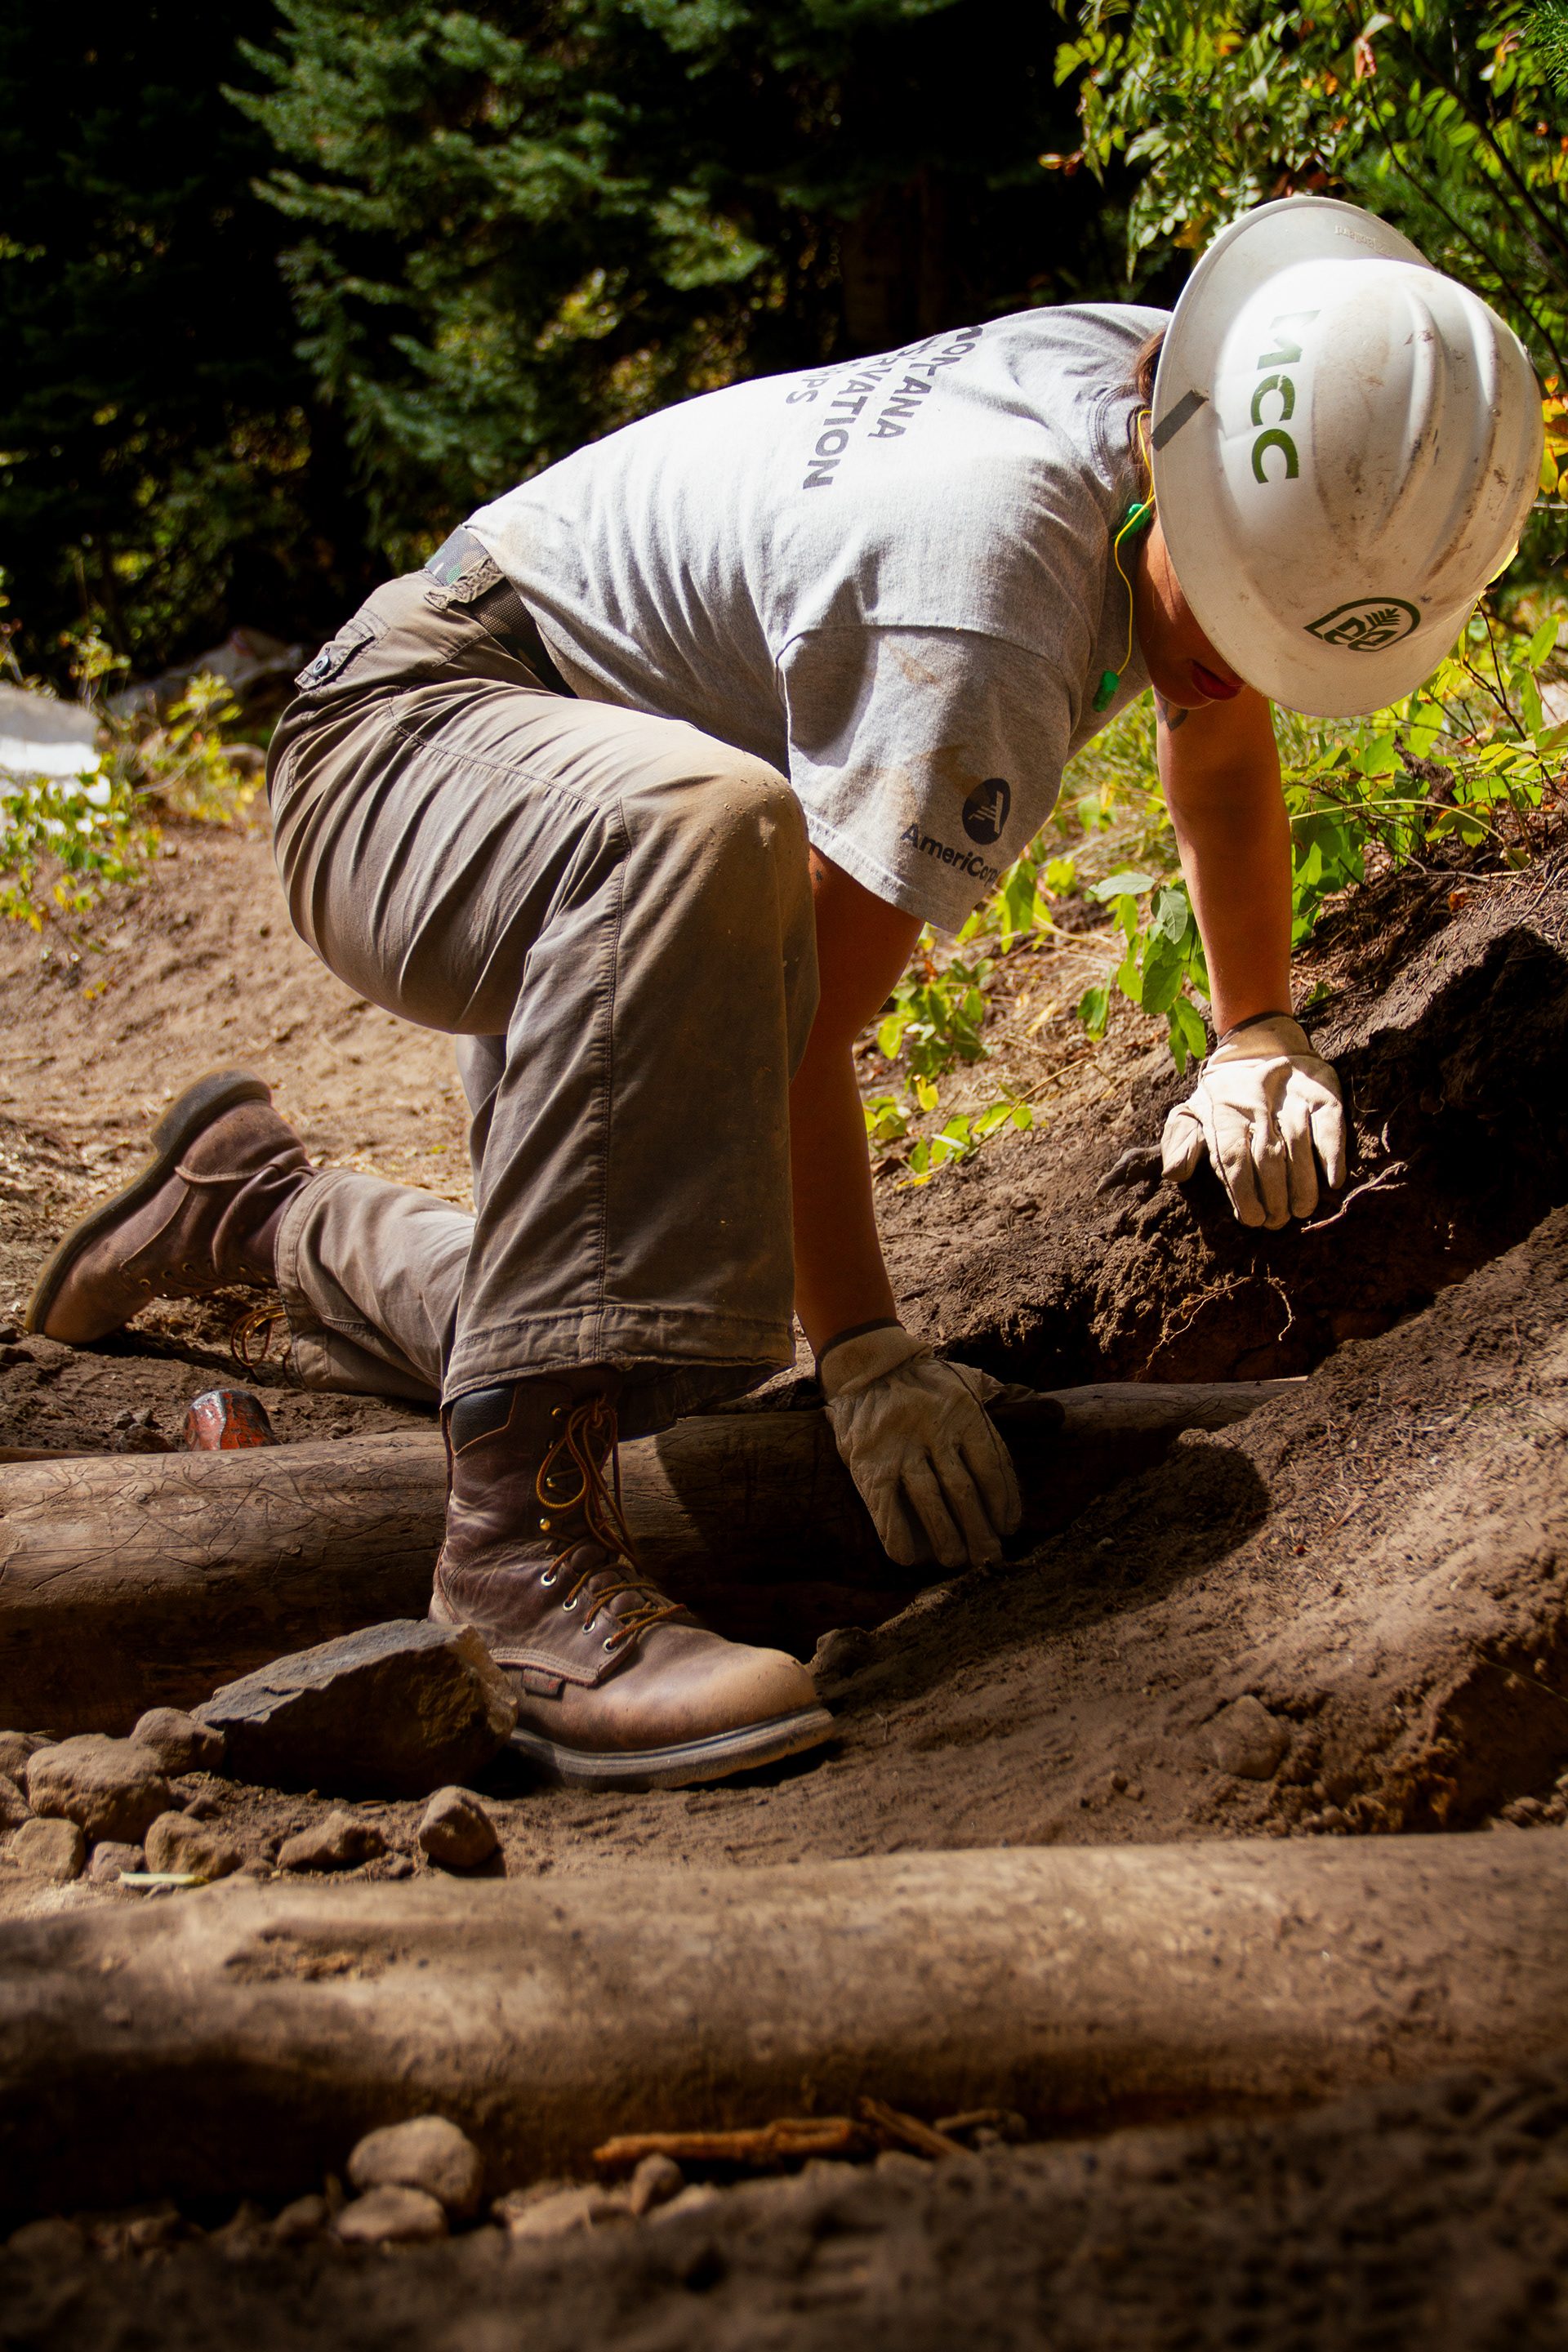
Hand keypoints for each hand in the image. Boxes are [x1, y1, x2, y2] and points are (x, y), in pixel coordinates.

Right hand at [820, 1325, 1020, 1569]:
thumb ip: (1001, 1400)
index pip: (993, 1466)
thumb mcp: (967, 1380)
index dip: (1004, 1501)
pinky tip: (908, 1558)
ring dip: (946, 1538)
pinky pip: (886, 1509)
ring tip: (955, 1560)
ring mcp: (900, 1449)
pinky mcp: (869, 1464)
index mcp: (964, 1412)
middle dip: (979, 1529)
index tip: (1009, 1527)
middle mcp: (935, 1431)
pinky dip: (898, 1537)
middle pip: (964, 1491)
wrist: (865, 1363)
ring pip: (930, 1503)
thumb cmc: (924, 1380)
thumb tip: (1052, 1415)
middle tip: (988, 1557)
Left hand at [1161, 1014, 1344, 1229]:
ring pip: (1297, 1144)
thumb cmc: (1224, 1095)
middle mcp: (1257, 1104)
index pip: (1231, 1157)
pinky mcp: (1322, 1093)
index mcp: (1223, 1113)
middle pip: (1266, 1156)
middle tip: (1278, 1221)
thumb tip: (1174, 1172)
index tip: (1252, 1219)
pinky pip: (1329, 1124)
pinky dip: (1333, 1153)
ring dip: (1302, 1183)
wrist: (1260, 1044)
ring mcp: (1291, 1098)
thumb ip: (1181, 1142)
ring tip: (1301, 1210)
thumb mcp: (1193, 1112)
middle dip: (1274, 1195)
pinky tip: (1333, 1182)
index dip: (1242, 1191)